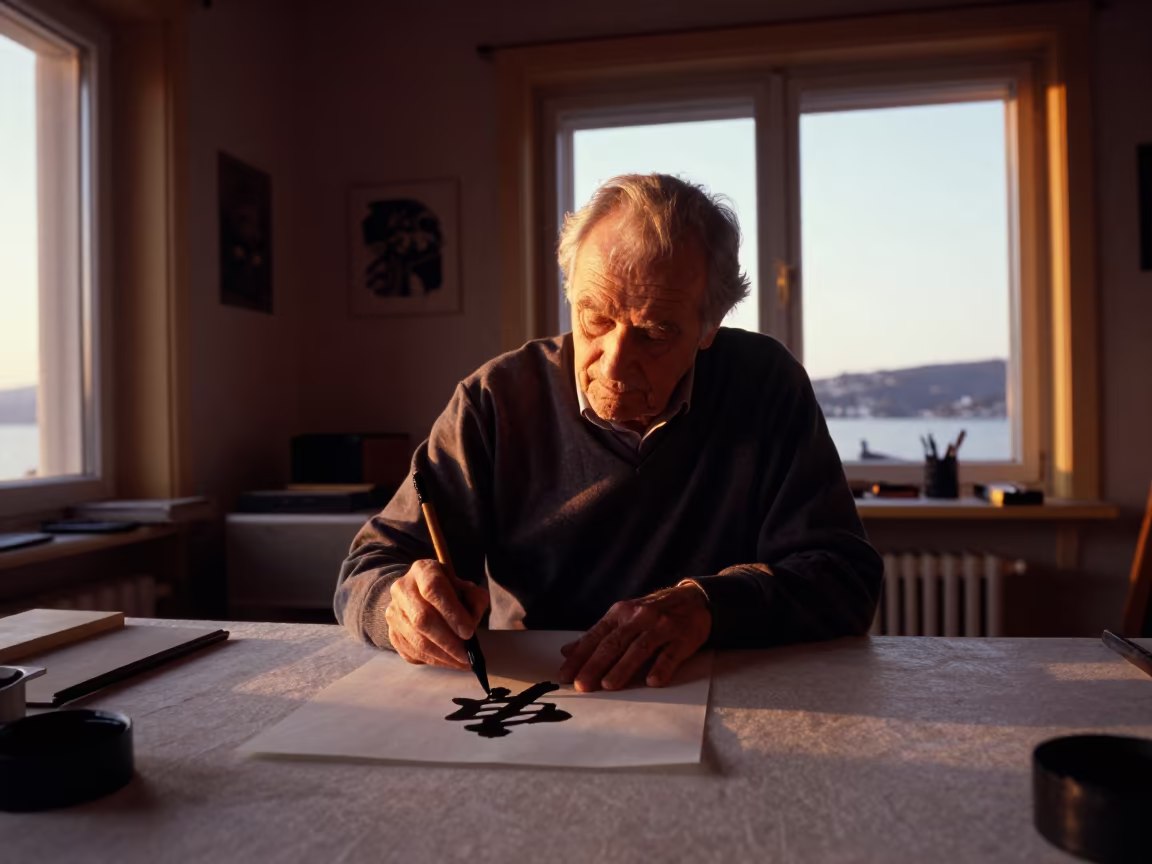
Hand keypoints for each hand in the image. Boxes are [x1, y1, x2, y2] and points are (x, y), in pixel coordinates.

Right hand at [385, 559, 488, 669]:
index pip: (434, 589)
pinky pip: (412, 652)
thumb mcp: (466, 587)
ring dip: (443, 655)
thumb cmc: (449, 592)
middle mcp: (402, 588)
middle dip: (448, 641)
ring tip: (463, 663)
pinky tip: (450, 662)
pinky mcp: (392, 633)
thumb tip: (471, 622)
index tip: (469, 632)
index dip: (452, 612)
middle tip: (467, 655)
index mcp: (422, 570)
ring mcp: (394, 612)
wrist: (418, 596)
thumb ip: (474, 599)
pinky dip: (434, 660)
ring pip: (417, 640)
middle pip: (422, 619)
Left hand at [557, 584, 710, 691]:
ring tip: (609, 685)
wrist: (694, 599)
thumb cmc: (652, 613)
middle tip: (582, 686)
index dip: (580, 656)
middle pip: (614, 643)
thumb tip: (567, 652)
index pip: (596, 636)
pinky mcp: (683, 637)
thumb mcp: (623, 617)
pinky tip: (652, 681)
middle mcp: (639, 617)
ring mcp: (662, 626)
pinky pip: (671, 654)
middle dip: (595, 665)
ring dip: (623, 667)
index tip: (566, 675)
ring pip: (639, 648)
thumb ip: (597, 635)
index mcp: (621, 613)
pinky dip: (661, 667)